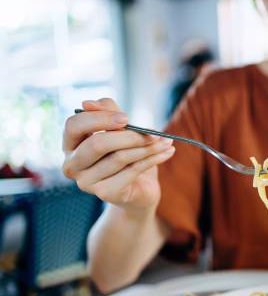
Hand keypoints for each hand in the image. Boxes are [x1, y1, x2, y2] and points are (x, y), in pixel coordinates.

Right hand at [62, 98, 174, 213]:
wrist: (139, 190)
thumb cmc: (127, 155)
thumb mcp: (119, 131)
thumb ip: (108, 113)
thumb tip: (88, 102)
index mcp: (70, 145)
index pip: (74, 125)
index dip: (100, 119)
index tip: (126, 118)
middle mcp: (72, 165)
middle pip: (97, 144)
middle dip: (130, 136)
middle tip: (153, 133)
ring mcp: (87, 182)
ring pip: (119, 157)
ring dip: (148, 147)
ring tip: (166, 141)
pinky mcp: (106, 193)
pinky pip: (133, 170)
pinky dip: (154, 158)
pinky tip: (168, 151)